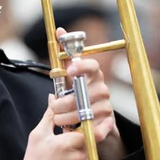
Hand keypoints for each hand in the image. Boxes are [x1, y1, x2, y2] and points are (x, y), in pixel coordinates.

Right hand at [10, 97, 91, 159]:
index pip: (91, 130)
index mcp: (67, 143)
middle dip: (82, 141)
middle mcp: (79, 157)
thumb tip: (54, 98)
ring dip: (81, 155)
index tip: (108, 120)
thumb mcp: (38, 135)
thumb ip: (50, 115)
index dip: (99, 125)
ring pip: (89, 156)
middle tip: (67, 146)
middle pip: (89, 142)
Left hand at [50, 27, 125, 159]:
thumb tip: (59, 30)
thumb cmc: (76, 94)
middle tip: (53, 107)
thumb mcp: (68, 77)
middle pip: (81, 94)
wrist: (92, 120)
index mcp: (94, 74)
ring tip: (58, 119)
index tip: (70, 69)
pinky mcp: (107, 123)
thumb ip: (63, 55)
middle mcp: (103, 88)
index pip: (93, 65)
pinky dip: (75, 128)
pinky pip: (87, 126)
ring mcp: (106, 106)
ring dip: (65, 118)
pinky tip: (70, 128)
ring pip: (82, 112)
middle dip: (63, 103)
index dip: (82, 66)